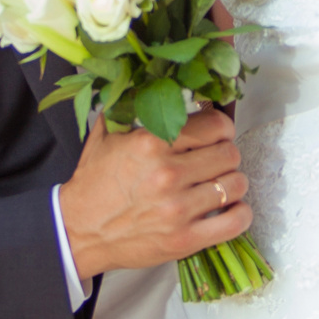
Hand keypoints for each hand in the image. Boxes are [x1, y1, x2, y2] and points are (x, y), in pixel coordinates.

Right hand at [59, 108, 252, 280]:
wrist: (78, 231)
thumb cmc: (93, 184)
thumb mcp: (105, 135)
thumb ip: (128, 106)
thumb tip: (148, 79)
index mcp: (151, 143)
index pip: (215, 126)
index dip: (222, 129)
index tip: (217, 135)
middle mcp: (168, 174)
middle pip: (230, 154)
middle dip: (227, 155)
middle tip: (216, 161)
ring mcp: (178, 209)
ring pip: (236, 185)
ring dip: (233, 184)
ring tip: (220, 185)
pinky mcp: (184, 239)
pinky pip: (235, 222)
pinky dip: (240, 214)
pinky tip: (231, 209)